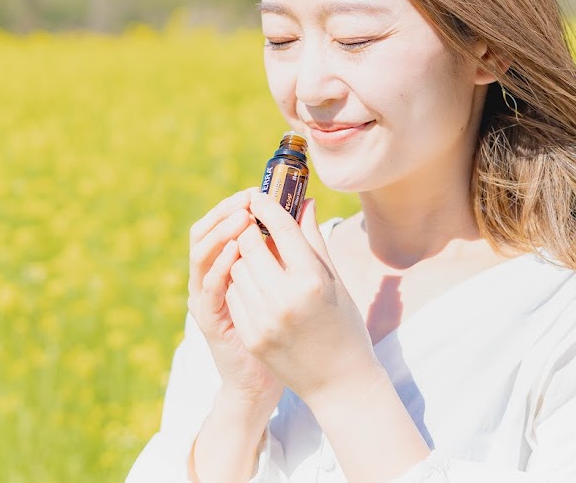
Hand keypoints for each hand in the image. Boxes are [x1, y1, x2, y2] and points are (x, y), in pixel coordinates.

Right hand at [187, 189, 284, 412]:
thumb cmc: (288, 328)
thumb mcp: (292, 277)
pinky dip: (219, 264)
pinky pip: (208, 286)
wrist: (274, 379)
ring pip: (201, 253)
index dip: (237, 203)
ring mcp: (206, 297)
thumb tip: (308, 202)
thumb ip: (295, 242)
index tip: (257, 189)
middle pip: (205, 230)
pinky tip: (235, 250)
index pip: (223, 222)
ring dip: (220, 232)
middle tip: (247, 197)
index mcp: (228, 263)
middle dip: (226, 211)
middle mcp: (212, 276)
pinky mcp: (209, 318)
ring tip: (242, 216)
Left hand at [226, 190, 381, 405]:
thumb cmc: (343, 323)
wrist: (339, 381)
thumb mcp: (334, 280)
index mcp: (312, 279)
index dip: (267, 205)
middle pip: (249, 244)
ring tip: (262, 265)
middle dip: (250, 232)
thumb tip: (304, 200)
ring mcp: (265, 319)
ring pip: (236, 268)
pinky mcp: (251, 336)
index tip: (257, 194)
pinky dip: (240, 286)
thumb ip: (313, 239)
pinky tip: (257, 290)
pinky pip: (232, 294)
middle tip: (256, 229)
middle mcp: (286, 298)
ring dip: (244, 260)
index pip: (281, 228)